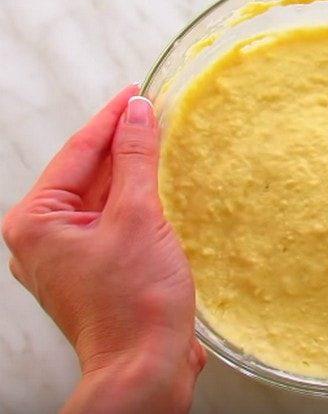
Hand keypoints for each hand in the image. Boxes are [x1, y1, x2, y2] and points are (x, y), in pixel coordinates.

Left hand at [2, 86, 205, 412]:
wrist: (146, 367)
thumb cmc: (135, 299)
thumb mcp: (138, 217)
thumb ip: (137, 159)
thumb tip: (138, 111)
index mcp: (36, 221)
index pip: (78, 153)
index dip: (110, 119)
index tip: (136, 93)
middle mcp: (43, 237)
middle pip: (87, 174)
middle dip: (121, 144)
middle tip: (153, 112)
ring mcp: (68, 256)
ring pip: (101, 199)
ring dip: (131, 173)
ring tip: (158, 141)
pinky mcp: (95, 271)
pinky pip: (112, 222)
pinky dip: (135, 203)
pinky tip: (157, 187)